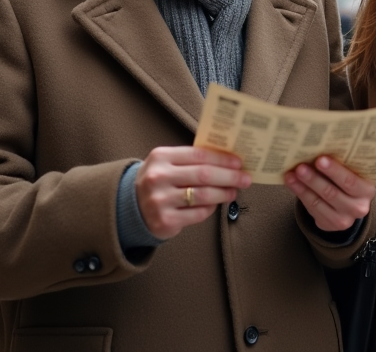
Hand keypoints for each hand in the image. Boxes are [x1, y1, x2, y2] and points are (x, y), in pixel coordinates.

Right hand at [134, 146, 250, 240]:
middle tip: (245, 178)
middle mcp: (158, 177)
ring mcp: (160, 200)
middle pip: (204, 175)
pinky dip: (210, 209)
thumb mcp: (166, 163)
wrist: (130, 207)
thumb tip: (227, 160)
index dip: (222, 158)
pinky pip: (197, 214)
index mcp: (161, 156)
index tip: (239, 162)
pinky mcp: (165, 220)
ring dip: (223, 193)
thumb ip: (191, 160)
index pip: (199, 154)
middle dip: (229, 176)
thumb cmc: (158, 181)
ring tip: (233, 192)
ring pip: (203, 195)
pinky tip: (215, 204)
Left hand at [285, 156, 374, 232]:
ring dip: (303, 186)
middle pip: (332, 193)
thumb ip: (343, 163)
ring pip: (319, 201)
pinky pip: (311, 208)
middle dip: (314, 179)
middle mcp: (358, 207)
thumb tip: (319, 146)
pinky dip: (300, 193)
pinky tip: (291, 182)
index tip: (320, 159)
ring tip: (291, 174)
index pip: (350, 181)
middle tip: (300, 166)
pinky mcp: (329, 225)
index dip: (335, 170)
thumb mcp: (352, 173)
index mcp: (367, 190)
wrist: (347, 206)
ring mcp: (344, 220)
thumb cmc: (346, 181)